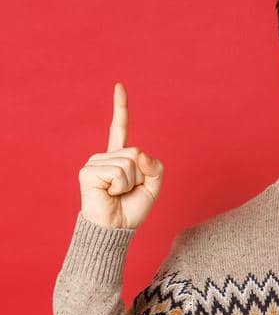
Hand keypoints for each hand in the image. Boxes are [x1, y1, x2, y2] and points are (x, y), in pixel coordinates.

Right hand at [78, 82, 165, 229]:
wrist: (116, 228)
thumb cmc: (131, 209)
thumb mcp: (153, 186)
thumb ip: (155, 166)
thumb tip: (139, 153)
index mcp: (119, 157)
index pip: (120, 128)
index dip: (120, 108)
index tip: (119, 86)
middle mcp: (105, 157)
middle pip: (136, 153)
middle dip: (140, 176)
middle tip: (127, 191)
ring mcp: (94, 163)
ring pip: (129, 163)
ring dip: (130, 183)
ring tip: (118, 193)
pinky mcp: (88, 172)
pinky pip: (119, 172)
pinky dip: (121, 186)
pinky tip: (109, 194)